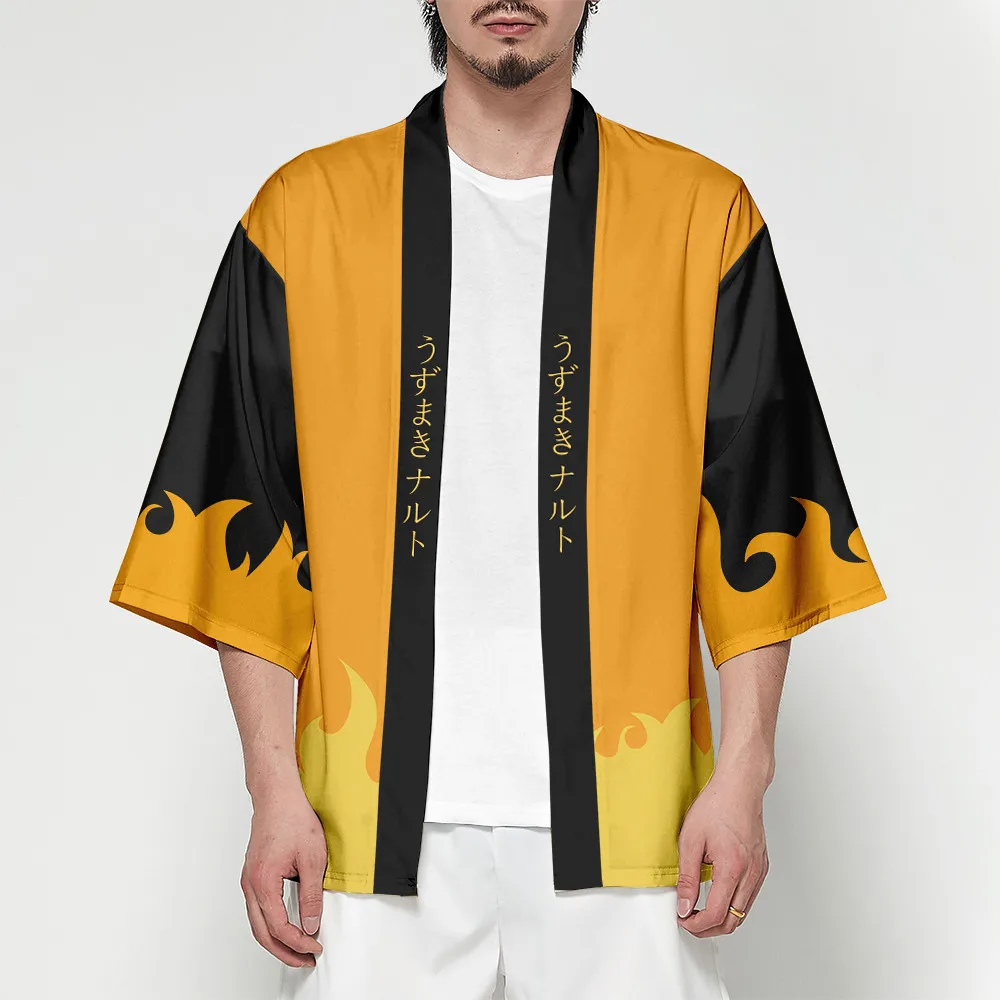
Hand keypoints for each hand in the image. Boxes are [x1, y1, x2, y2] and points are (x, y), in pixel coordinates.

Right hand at [240, 786, 327, 966]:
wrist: (277, 796)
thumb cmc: (292, 818)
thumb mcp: (312, 858)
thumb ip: (311, 895)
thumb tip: (310, 924)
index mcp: (263, 882)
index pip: (279, 927)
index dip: (298, 942)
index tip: (315, 947)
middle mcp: (250, 885)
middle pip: (262, 933)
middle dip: (284, 951)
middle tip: (305, 960)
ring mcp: (248, 880)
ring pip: (257, 923)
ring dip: (276, 940)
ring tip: (298, 949)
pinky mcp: (252, 875)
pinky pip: (257, 909)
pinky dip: (270, 924)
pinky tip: (286, 927)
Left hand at [674, 767, 768, 936]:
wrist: (739, 787)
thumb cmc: (716, 806)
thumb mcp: (690, 840)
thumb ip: (687, 877)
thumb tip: (684, 906)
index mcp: (733, 868)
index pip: (715, 914)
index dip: (696, 924)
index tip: (682, 919)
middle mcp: (751, 874)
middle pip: (732, 921)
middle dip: (708, 928)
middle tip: (688, 920)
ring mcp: (759, 872)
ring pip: (742, 913)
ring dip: (720, 919)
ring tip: (698, 910)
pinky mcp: (761, 867)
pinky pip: (748, 898)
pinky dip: (732, 905)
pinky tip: (716, 895)